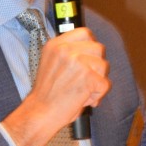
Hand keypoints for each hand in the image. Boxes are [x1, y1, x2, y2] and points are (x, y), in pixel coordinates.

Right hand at [1, 28, 110, 145]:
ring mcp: (77, 62)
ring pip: (104, 66)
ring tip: (82, 91)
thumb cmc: (47, 93)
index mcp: (56, 44)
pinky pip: (105, 84)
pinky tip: (84, 99)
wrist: (40, 112)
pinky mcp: (88, 77)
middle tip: (85, 80)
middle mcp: (66, 50)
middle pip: (98, 49)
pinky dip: (98, 95)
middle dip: (96, 65)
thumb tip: (92, 49)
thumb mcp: (51, 62)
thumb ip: (68, 53)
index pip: (85, 33)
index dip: (91, 46)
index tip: (88, 59)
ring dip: (97, 81)